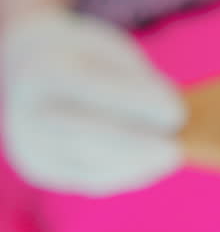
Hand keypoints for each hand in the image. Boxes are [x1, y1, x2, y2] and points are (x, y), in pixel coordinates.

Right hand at [2, 10, 185, 195]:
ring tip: (171, 155)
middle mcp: (30, 113)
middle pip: (91, 135)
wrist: (29, 71)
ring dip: (139, 164)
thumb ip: (139, 81)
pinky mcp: (42, 169)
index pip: (97, 91)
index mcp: (47, 72)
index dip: (140, 104)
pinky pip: (92, 179)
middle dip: (139, 146)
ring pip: (93, 165)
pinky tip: (154, 163)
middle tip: (176, 150)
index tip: (179, 113)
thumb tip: (173, 119)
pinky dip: (128, 173)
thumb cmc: (85, 57)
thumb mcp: (110, 51)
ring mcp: (32, 146)